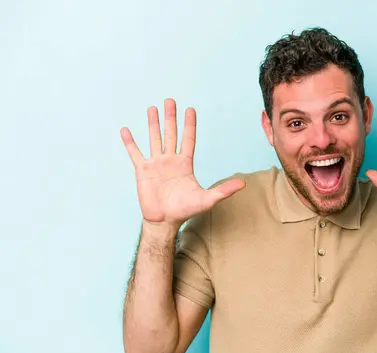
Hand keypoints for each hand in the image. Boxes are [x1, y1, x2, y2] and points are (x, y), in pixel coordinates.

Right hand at [121, 98, 244, 228]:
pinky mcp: (143, 171)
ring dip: (153, 124)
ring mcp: (156, 164)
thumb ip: (224, 190)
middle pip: (170, 134)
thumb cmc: (185, 210)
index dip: (189, 125)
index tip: (190, 109)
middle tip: (170, 100)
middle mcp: (170, 160)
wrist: (165, 221)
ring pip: (154, 139)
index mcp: (185, 164)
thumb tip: (243, 184)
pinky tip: (126, 130)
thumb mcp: (207, 199)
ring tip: (152, 108)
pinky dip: (130, 142)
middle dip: (171, 117)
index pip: (188, 139)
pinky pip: (135, 153)